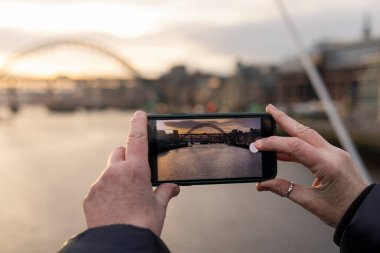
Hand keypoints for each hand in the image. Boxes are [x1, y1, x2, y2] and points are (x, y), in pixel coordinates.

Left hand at [83, 111, 179, 235]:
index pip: (137, 139)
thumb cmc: (143, 224)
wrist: (120, 244)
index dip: (138, 123)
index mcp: (136, 170)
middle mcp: (115, 172)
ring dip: (116, 176)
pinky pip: (99, 187)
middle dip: (127, 156)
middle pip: (120, 152)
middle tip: (135, 171)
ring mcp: (100, 183)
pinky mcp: (90, 196)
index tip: (139, 113)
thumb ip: (165, 192)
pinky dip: (107, 191)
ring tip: (125, 197)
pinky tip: (114, 206)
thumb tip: (173, 187)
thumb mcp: (159, 207)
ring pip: (109, 171)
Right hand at [256, 104, 368, 226]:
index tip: (258, 145)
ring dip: (290, 128)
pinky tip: (284, 151)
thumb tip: (262, 185)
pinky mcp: (335, 157)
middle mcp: (333, 154)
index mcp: (328, 165)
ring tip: (273, 123)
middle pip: (304, 131)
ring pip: (309, 135)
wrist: (365, 212)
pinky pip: (313, 146)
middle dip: (284, 118)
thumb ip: (285, 190)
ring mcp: (336, 153)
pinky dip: (297, 145)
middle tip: (268, 108)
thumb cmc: (342, 210)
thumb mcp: (311, 203)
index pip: (295, 146)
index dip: (274, 143)